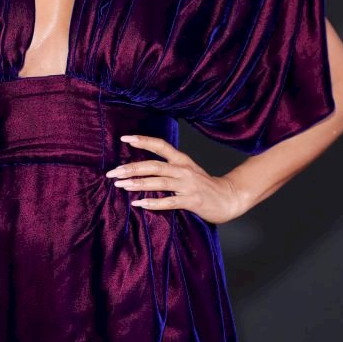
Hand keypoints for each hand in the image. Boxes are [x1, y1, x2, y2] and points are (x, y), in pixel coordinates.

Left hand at [106, 134, 242, 224]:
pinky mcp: (193, 201)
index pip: (160, 145)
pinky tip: (139, 203)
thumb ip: (168, 168)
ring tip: (121, 186)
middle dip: (132, 168)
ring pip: (159, 182)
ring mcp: (188, 185)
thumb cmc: (203, 185)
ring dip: (138, 183)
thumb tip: (141, 168)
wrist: (229, 198)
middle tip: (113, 172)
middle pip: (154, 165)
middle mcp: (184, 170)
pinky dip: (154, 202)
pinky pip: (170, 202)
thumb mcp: (187, 170)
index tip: (124, 138)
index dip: (143, 141)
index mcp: (182, 160)